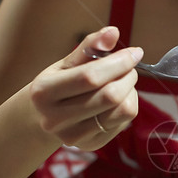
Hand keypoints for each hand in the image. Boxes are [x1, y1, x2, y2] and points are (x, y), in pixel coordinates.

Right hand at [29, 26, 142, 149]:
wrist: (42, 119)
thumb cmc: (57, 84)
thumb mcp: (66, 63)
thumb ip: (89, 47)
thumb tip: (113, 32)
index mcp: (44, 92)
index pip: (90, 77)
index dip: (118, 63)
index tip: (135, 52)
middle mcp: (55, 119)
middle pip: (110, 97)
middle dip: (128, 76)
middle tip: (128, 67)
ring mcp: (73, 136)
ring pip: (122, 111)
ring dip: (130, 91)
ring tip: (121, 82)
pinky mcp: (90, 145)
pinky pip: (124, 122)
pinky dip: (127, 105)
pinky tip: (116, 100)